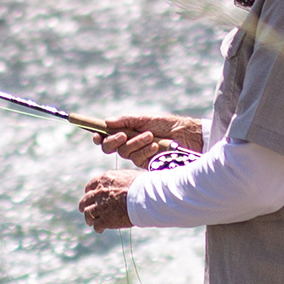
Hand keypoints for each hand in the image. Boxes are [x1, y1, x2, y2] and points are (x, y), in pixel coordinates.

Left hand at [78, 172, 136, 231]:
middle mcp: (99, 193)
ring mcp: (101, 207)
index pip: (90, 185)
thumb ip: (120, 180)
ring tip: (90, 222)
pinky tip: (100, 229)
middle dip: (84, 205)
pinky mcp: (105, 220)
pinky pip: (97, 226)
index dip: (89, 191)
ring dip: (89, 218)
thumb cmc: (142, 185)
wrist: (144, 197)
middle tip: (83, 209)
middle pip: (86, 200)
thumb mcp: (128, 176)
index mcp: (104, 180)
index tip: (89, 195)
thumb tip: (124, 181)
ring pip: (88, 214)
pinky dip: (98, 228)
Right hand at [88, 113, 202, 168]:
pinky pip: (137, 159)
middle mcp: (129, 144)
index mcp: (126, 132)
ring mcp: (137, 155)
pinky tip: (155, 146)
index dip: (98, 136)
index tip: (96, 134)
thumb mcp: (145, 120)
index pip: (106, 136)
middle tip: (123, 135)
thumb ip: (126, 121)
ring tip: (150, 135)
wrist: (187, 135)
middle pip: (109, 148)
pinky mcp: (146, 164)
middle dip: (113, 141)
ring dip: (135, 143)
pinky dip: (144, 151)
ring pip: (124, 153)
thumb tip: (106, 122)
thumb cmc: (167, 125)